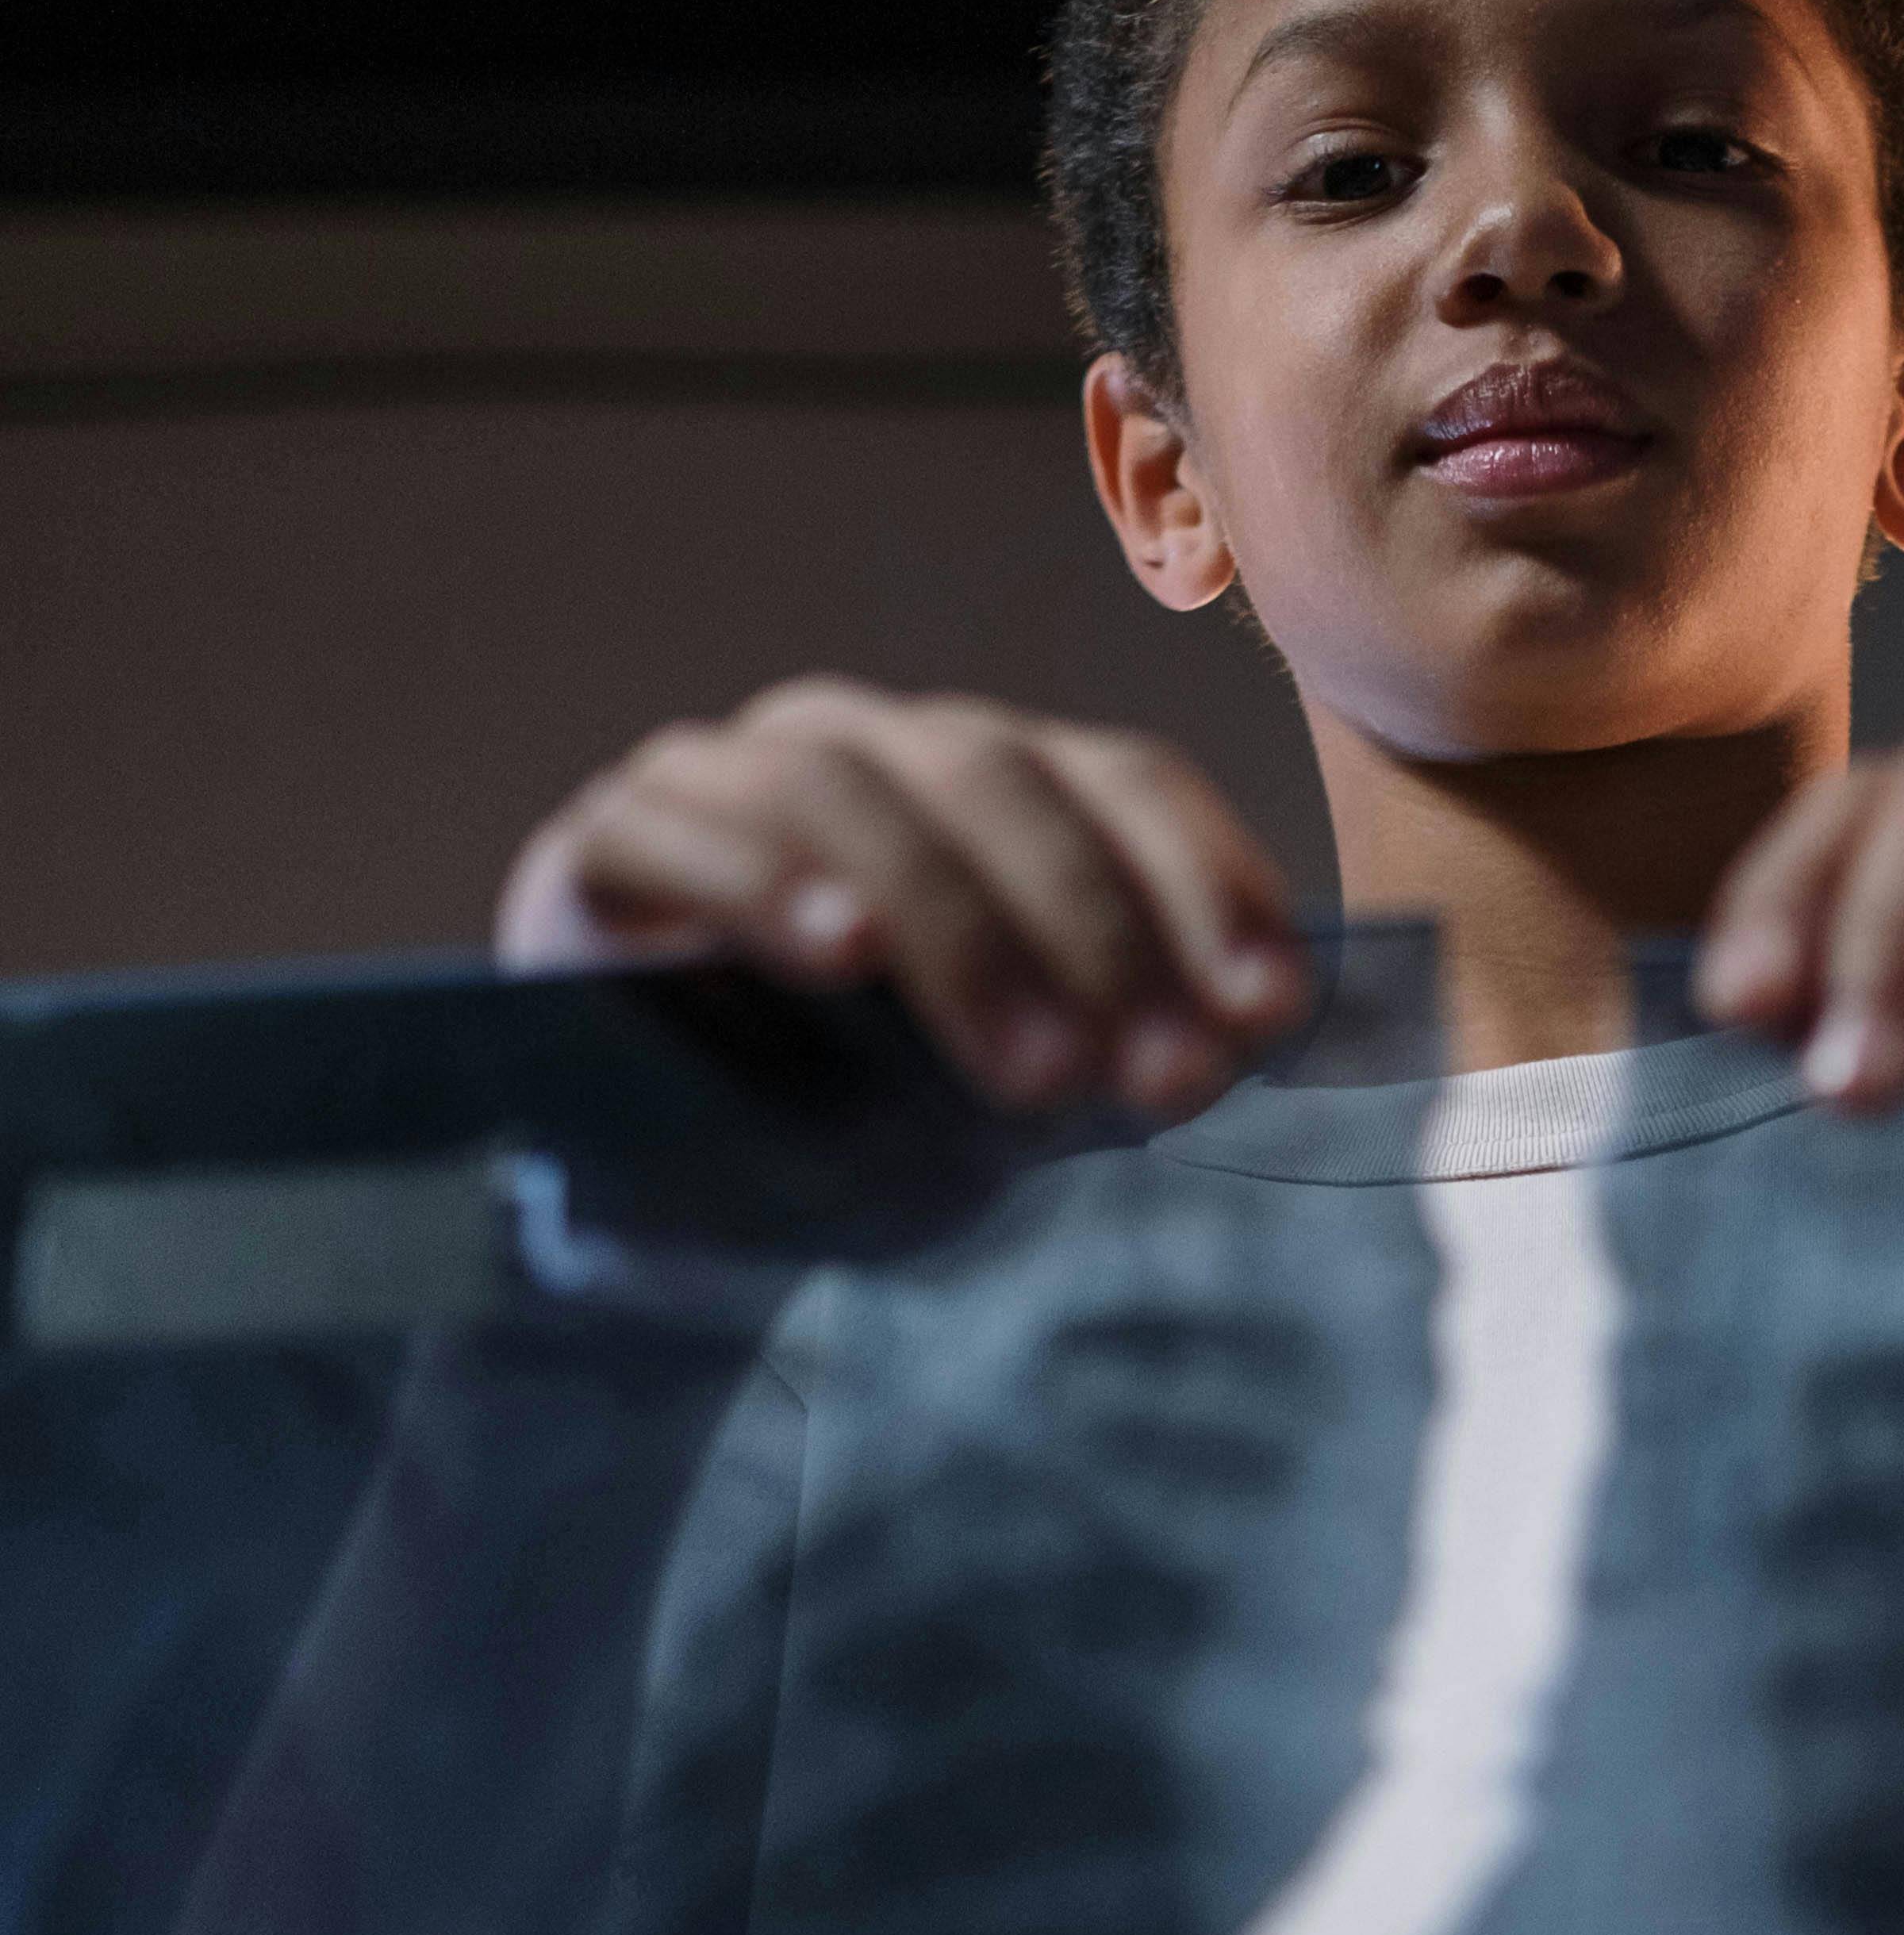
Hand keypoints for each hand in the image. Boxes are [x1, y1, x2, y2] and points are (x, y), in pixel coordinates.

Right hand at [495, 678, 1307, 1112]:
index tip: (1270, 1012)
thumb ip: (1118, 1038)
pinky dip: (766, 884)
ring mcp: (722, 777)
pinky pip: (680, 833)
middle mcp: (861, 744)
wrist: (660, 1190)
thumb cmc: (860, 1117)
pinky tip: (841, 955)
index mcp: (984, 778)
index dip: (1205, 883)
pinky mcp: (602, 844)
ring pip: (849, 795)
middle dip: (1100, 933)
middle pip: (1000, 782)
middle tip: (1160, 1081)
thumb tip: (1260, 1034)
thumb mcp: (1015, 1080)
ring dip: (961, 933)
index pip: (1120, 780)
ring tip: (1035, 1068)